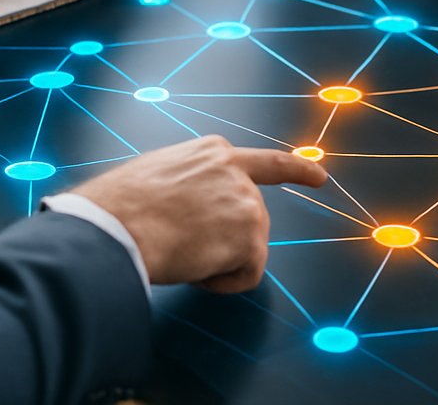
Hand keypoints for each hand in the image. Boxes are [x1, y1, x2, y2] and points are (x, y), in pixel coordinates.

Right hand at [74, 136, 327, 292]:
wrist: (116, 225)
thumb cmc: (120, 206)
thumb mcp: (158, 175)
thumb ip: (190, 185)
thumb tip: (190, 211)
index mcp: (213, 153)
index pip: (266, 162)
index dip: (298, 170)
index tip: (320, 176)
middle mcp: (236, 172)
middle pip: (250, 220)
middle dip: (225, 240)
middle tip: (181, 245)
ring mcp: (247, 202)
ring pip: (246, 249)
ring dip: (218, 260)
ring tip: (180, 252)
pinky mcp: (250, 236)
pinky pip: (246, 274)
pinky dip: (223, 282)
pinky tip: (194, 270)